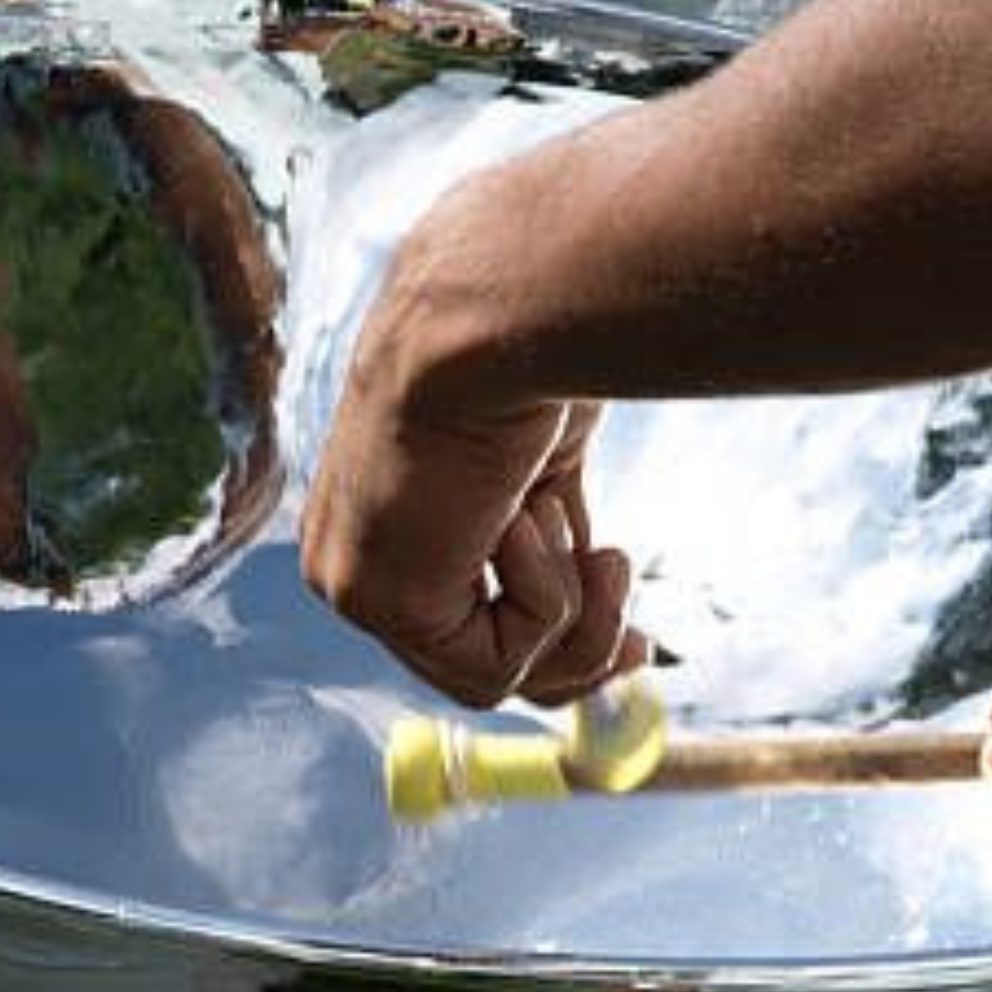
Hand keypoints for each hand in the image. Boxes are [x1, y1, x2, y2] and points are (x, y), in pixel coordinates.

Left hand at [300, 187, 647, 706]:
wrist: (501, 309)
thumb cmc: (531, 355)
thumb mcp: (543, 466)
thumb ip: (546, 533)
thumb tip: (599, 603)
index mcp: (379, 520)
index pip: (462, 625)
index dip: (556, 641)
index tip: (638, 640)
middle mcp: (351, 557)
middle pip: (477, 669)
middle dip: (576, 658)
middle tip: (640, 641)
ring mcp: (355, 584)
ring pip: (494, 682)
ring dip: (570, 619)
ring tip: (575, 534)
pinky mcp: (379, 599)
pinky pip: (497, 667)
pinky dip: (544, 599)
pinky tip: (522, 516)